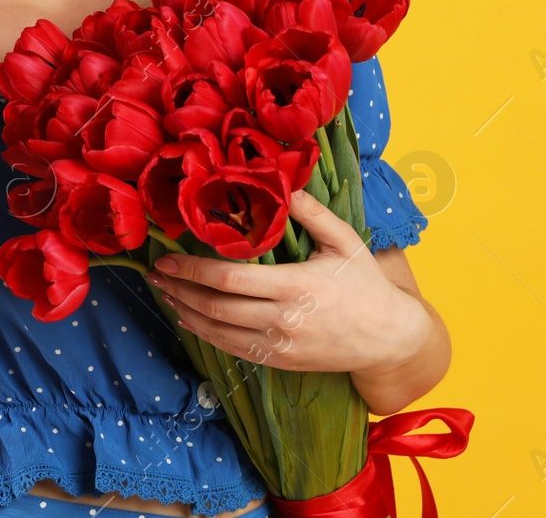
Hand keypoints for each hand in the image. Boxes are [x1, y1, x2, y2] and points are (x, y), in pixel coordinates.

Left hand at [146, 189, 431, 373]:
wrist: (390, 339)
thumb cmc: (366, 284)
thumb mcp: (344, 241)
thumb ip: (311, 212)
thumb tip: (281, 184)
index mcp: (295, 286)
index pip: (228, 280)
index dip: (191, 271)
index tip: (166, 260)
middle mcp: (283, 320)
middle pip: (215, 307)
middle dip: (179, 290)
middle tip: (155, 275)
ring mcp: (280, 345)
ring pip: (218, 333)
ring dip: (186, 313)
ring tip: (165, 294)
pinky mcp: (280, 361)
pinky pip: (233, 350)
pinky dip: (206, 335)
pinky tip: (190, 320)